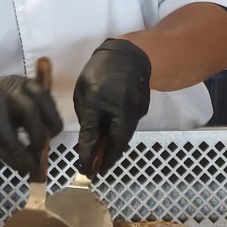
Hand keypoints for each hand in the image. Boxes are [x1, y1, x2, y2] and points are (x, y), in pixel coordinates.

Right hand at [0, 75, 62, 177]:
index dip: (52, 117)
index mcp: (21, 84)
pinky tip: (14, 165)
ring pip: (8, 130)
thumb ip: (33, 114)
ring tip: (28, 167)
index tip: (54, 134)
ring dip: (21, 153)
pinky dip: (6, 157)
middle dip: (38, 136)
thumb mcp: (16, 99)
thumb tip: (48, 142)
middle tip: (41, 153)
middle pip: (28, 111)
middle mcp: (7, 90)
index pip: (43, 96)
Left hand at [73, 39, 151, 176]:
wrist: (129, 55)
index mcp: (102, 102)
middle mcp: (123, 111)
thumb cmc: (100, 71)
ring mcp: (136, 112)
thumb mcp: (85, 91)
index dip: (89, 154)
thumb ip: (86, 116)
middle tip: (93, 171)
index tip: (84, 169)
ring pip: (123, 137)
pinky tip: (109, 142)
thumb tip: (86, 139)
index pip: (94, 135)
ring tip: (99, 160)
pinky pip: (127, 128)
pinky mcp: (142, 111)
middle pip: (115, 143)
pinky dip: (118, 137)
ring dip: (112, 149)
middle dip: (104, 159)